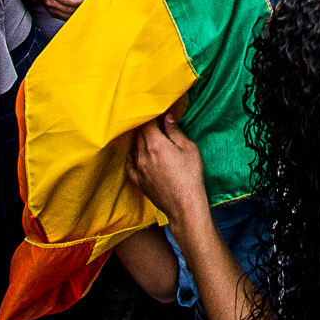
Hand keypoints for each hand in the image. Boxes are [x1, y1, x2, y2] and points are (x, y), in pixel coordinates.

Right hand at [38, 0, 90, 19]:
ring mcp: (51, 10)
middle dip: (80, 8)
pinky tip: (80, 12)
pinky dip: (73, 16)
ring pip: (68, 16)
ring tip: (86, 9)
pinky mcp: (53, 14)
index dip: (79, 2)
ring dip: (78, 13)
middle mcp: (51, 3)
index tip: (88, 0)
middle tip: (90, 5)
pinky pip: (65, 18)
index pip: (68, 0)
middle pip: (69, 9)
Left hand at [127, 107, 208, 224]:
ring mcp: (138, 169)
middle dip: (146, 127)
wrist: (184, 205)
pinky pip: (129, 165)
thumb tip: (167, 118)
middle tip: (155, 124)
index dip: (153, 117)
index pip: (147, 124)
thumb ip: (175, 132)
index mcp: (155, 144)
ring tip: (147, 137)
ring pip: (133, 148)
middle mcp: (142, 155)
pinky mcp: (138, 181)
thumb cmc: (190, 175)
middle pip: (139, 134)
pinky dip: (131, 156)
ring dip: (139, 140)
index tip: (159, 114)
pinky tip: (135, 154)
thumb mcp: (189, 149)